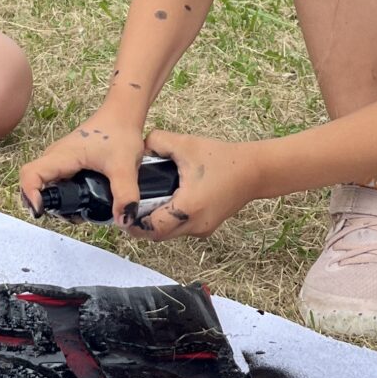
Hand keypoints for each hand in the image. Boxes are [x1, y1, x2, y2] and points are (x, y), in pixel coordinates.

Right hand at [19, 103, 148, 228]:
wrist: (123, 115)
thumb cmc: (120, 133)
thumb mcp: (125, 166)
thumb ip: (125, 193)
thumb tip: (123, 220)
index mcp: (62, 156)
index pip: (30, 174)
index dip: (29, 194)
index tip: (42, 211)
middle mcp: (55, 157)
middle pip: (34, 183)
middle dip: (46, 205)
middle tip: (71, 217)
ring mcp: (60, 160)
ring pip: (45, 184)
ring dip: (55, 202)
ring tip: (79, 213)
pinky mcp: (67, 163)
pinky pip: (55, 181)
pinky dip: (63, 195)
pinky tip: (82, 203)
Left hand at [125, 129, 262, 240]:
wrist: (254, 170)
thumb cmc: (221, 158)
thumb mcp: (185, 143)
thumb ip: (157, 142)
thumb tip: (139, 148)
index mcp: (187, 208)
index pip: (152, 228)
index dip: (134, 223)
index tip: (122, 212)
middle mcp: (195, 225)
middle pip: (157, 235)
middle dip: (140, 225)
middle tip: (128, 208)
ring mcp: (203, 229)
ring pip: (169, 234)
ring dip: (154, 224)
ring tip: (143, 203)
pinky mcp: (207, 226)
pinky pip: (181, 229)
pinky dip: (169, 221)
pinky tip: (163, 203)